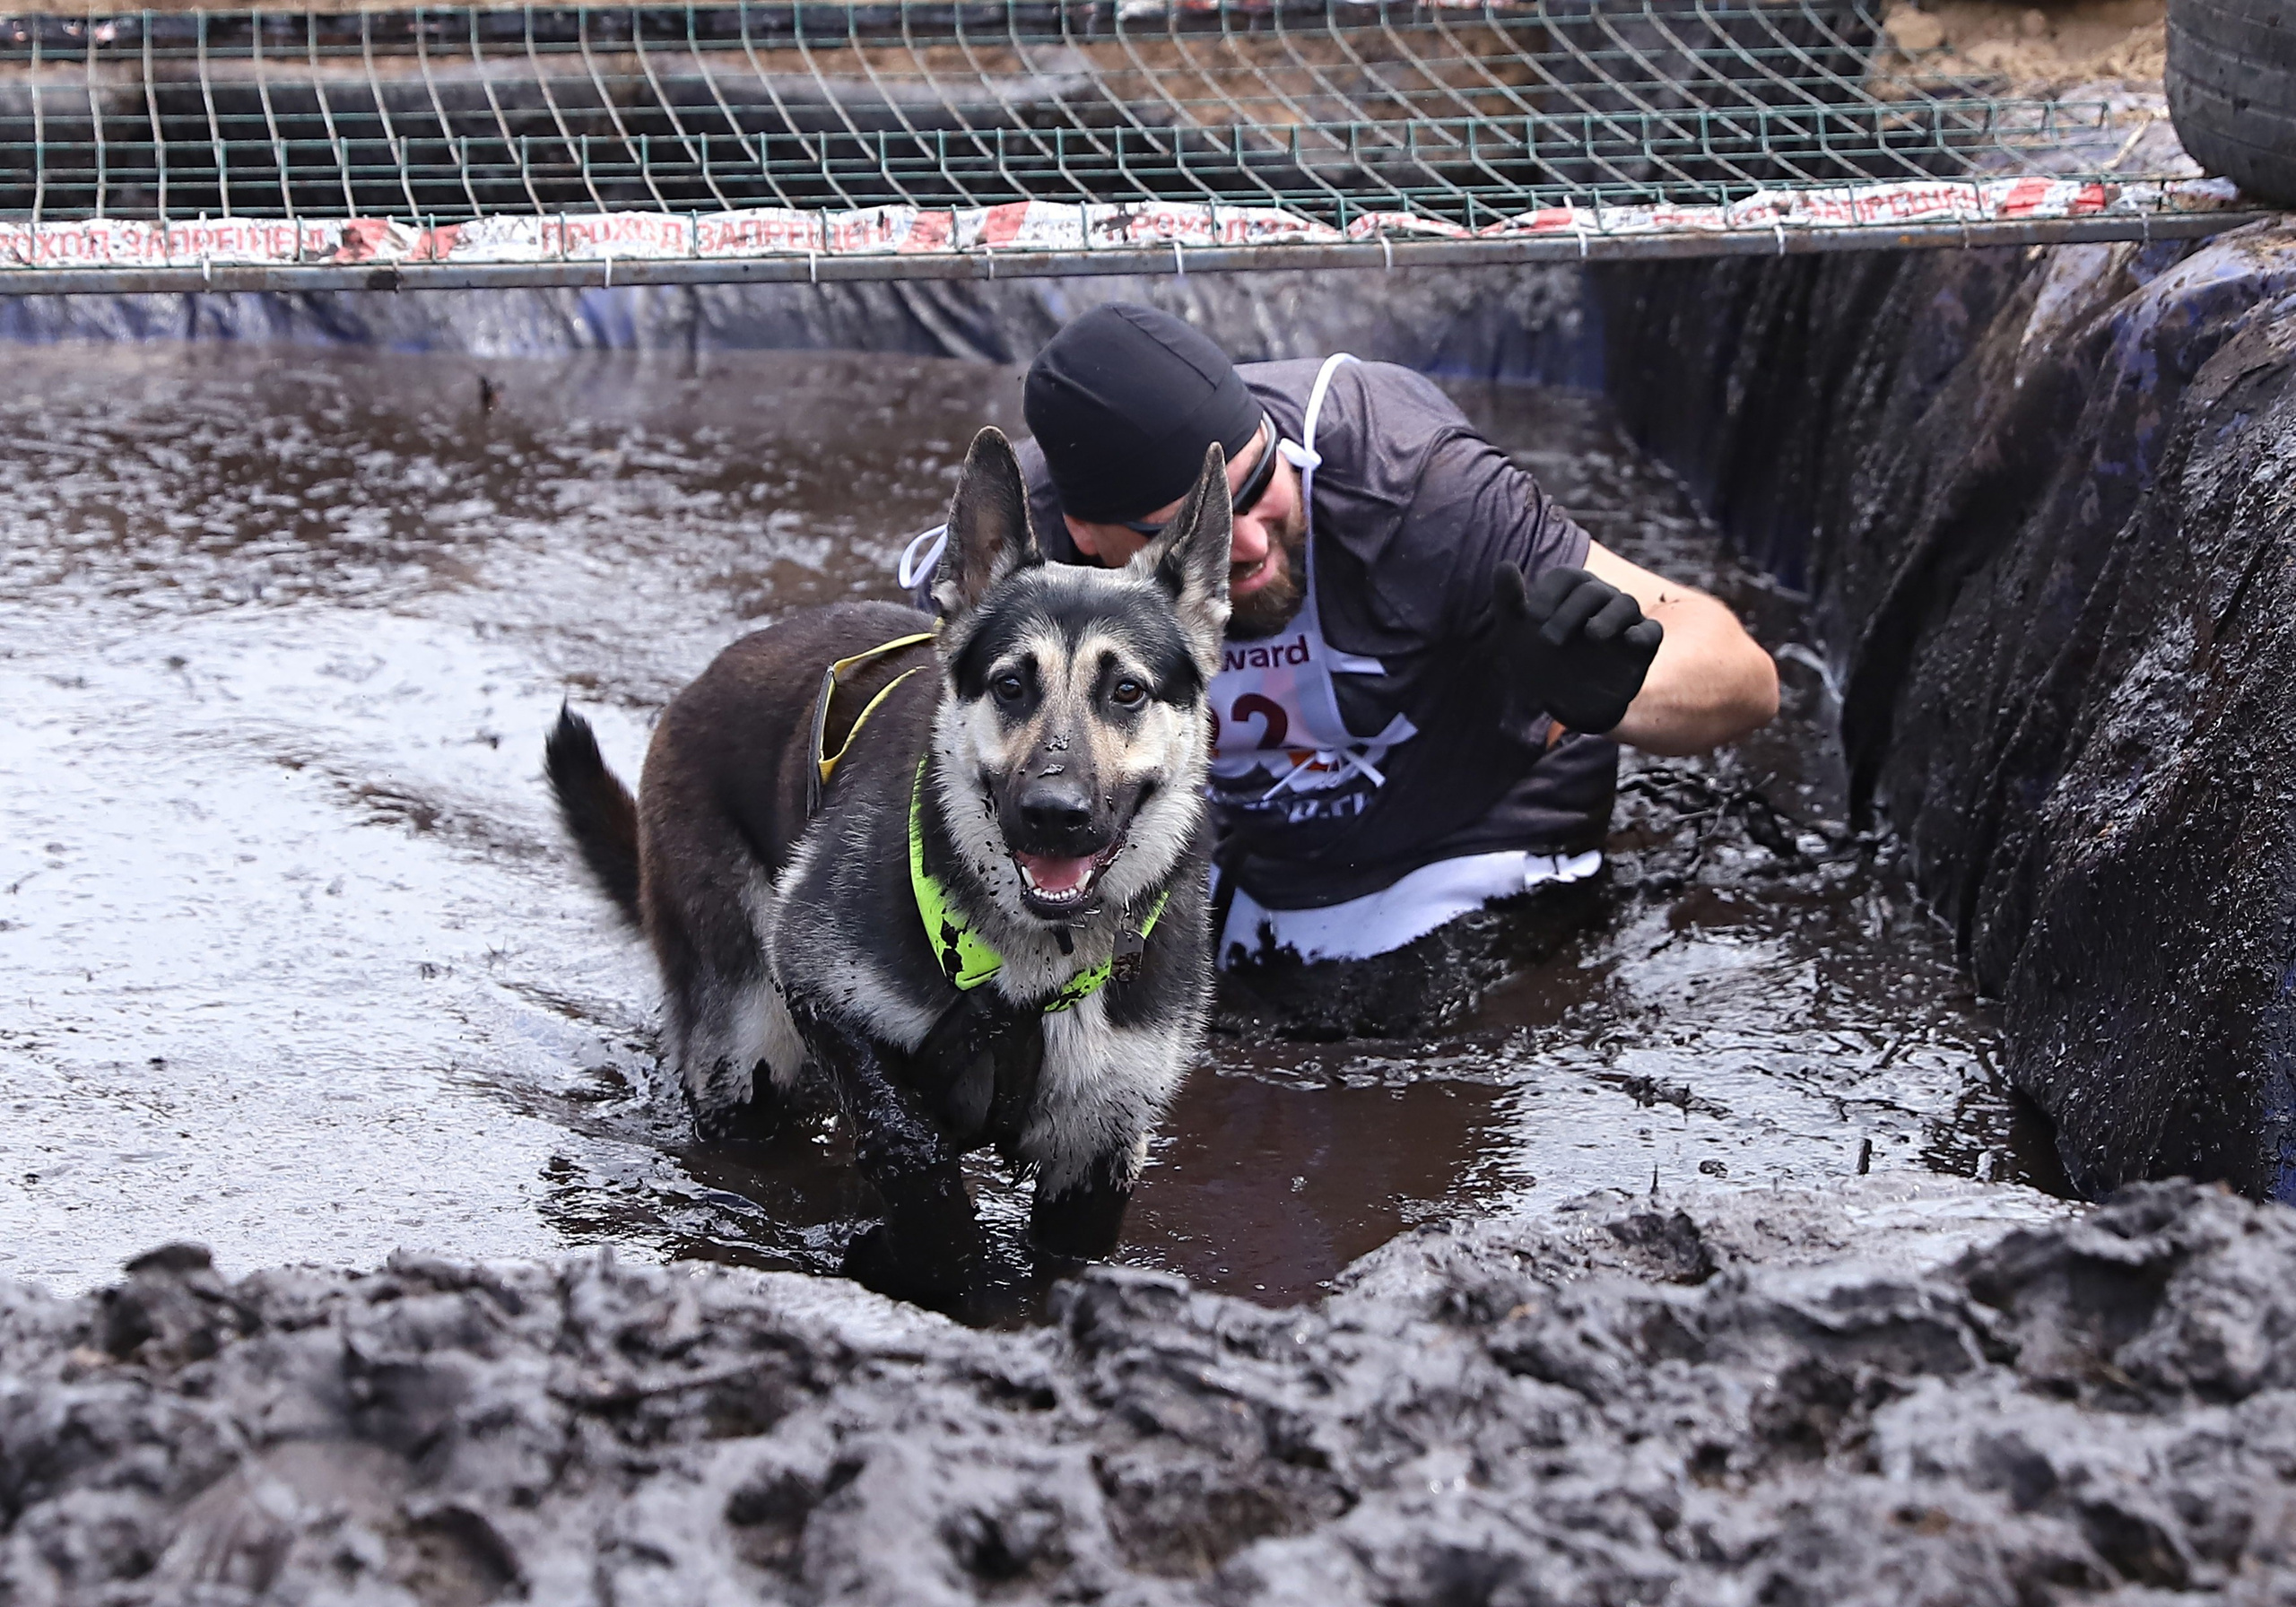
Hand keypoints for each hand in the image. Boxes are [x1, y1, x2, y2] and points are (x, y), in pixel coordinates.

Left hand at [1493, 563, 1663, 734]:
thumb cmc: (1539, 659)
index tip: (1531, 618)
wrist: (1562, 700)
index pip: (1566, 577)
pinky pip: (1651, 631)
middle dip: (1568, 613)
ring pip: (1625, 603)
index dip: (1548, 594)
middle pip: (1592, 591)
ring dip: (1608, 617)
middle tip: (1548, 640)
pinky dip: (1643, 633)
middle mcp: (1601, 599)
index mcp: (1571, 590)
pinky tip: (1631, 640)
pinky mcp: (1642, 646)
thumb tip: (1503, 564)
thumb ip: (1509, 601)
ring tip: (1591, 634)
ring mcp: (1624, 621)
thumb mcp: (1516, 635)